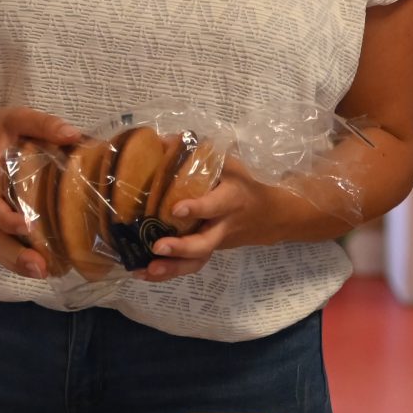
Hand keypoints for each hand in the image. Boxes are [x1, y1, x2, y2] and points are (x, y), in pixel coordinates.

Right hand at [0, 107, 80, 279]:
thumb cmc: (0, 131)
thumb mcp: (17, 119)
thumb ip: (42, 124)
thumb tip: (72, 134)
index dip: (7, 219)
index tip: (26, 226)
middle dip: (15, 257)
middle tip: (40, 267)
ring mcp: (2, 217)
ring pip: (3, 248)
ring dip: (21, 264)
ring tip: (47, 273)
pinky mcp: (13, 222)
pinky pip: (15, 246)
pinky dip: (30, 258)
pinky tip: (55, 266)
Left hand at [138, 165, 280, 281]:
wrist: (268, 215)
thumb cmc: (243, 184)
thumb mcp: (229, 164)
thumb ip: (199, 153)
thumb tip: (162, 139)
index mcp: (231, 199)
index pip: (216, 205)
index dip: (198, 208)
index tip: (175, 209)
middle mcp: (223, 225)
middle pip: (206, 243)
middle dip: (182, 248)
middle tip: (158, 246)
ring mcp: (215, 242)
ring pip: (197, 261)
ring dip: (171, 268)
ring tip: (146, 270)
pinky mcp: (207, 252)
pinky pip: (189, 267)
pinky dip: (167, 272)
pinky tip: (144, 273)